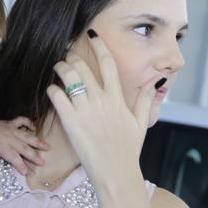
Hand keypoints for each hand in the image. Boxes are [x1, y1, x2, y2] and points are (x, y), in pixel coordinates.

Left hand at [0, 113, 48, 176]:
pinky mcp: (11, 123)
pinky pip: (21, 120)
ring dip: (37, 141)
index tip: (26, 173)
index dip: (20, 165)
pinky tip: (34, 127)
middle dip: (34, 155)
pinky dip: (28, 122)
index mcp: (2, 147)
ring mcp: (11, 130)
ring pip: (27, 136)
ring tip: (47, 147)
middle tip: (43, 162)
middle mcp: (10, 138)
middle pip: (24, 148)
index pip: (14, 158)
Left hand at [46, 32, 160, 190]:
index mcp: (117, 99)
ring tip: (57, 68)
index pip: (108, 63)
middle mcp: (101, 100)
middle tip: (66, 56)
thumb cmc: (128, 151)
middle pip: (83, 66)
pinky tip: (51, 90)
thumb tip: (156, 82)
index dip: (99, 45)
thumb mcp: (141, 123)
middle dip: (72, 57)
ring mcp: (85, 110)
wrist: (116, 173)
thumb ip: (145, 100)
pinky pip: (57, 96)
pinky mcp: (71, 122)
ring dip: (60, 68)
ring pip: (68, 77)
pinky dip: (52, 89)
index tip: (92, 35)